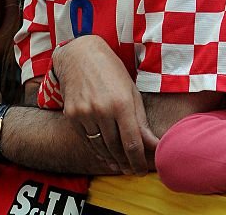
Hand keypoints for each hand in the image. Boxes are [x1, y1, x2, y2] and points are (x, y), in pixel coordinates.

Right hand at [53, 36, 157, 174]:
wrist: (79, 54)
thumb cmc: (111, 69)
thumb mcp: (130, 90)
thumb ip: (141, 120)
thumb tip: (153, 145)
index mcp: (121, 103)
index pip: (132, 143)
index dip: (139, 162)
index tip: (143, 171)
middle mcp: (102, 110)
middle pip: (116, 149)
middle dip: (126, 163)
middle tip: (133, 171)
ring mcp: (85, 114)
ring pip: (101, 148)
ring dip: (112, 159)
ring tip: (120, 166)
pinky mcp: (72, 115)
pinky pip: (87, 140)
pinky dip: (97, 150)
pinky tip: (105, 154)